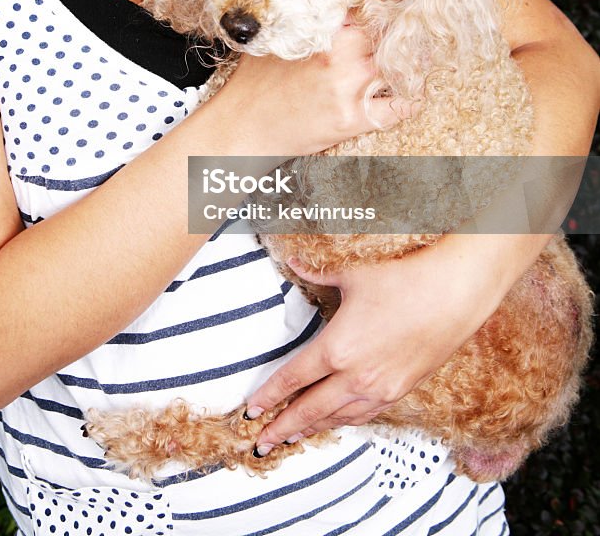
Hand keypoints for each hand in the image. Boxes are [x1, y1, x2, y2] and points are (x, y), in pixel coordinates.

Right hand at [224, 22, 418, 156]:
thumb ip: (305, 21)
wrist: (241, 128)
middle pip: (390, 35)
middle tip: (416, 33)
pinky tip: (414, 96)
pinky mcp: (352, 119)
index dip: (387, 5)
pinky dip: (410, 101)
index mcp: (323, 31)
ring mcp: (349, 88)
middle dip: (402, 34)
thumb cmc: (254, 83)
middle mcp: (341, 56)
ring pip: (399, 68)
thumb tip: (325, 4)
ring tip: (419, 62)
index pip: (369, 8)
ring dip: (411, 65)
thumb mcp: (275, 40)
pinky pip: (397, 108)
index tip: (398, 4)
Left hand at [244, 236, 509, 453]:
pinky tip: (335, 422)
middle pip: (309, 410)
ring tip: (292, 436)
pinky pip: (364, 415)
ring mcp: (380, 388)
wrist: (454, 294)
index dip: (269, 396)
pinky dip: (343, 422)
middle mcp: (355, 376)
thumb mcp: (352, 274)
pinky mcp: (401, 390)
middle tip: (260, 442)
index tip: (251, 410)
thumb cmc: (403, 280)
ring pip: (337, 418)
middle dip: (282, 426)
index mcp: (336, 348)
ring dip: (312, 428)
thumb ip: (316, 273)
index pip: (292, 380)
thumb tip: (293, 262)